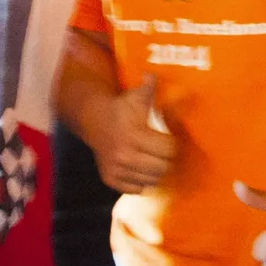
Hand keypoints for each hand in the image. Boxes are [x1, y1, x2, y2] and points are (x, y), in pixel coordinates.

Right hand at [87, 78, 175, 193]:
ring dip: (155, 171)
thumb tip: (158, 75)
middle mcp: (124, 155)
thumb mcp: (137, 96)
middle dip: (166, 160)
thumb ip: (152, 88)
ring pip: (151, 181)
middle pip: (162, 168)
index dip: (172, 144)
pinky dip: (141, 182)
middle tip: (164, 152)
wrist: (93, 120)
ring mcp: (116, 169)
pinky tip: (140, 168)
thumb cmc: (121, 107)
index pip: (168, 150)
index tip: (169, 139)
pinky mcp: (110, 179)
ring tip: (153, 159)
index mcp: (134, 135)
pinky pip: (136, 189)